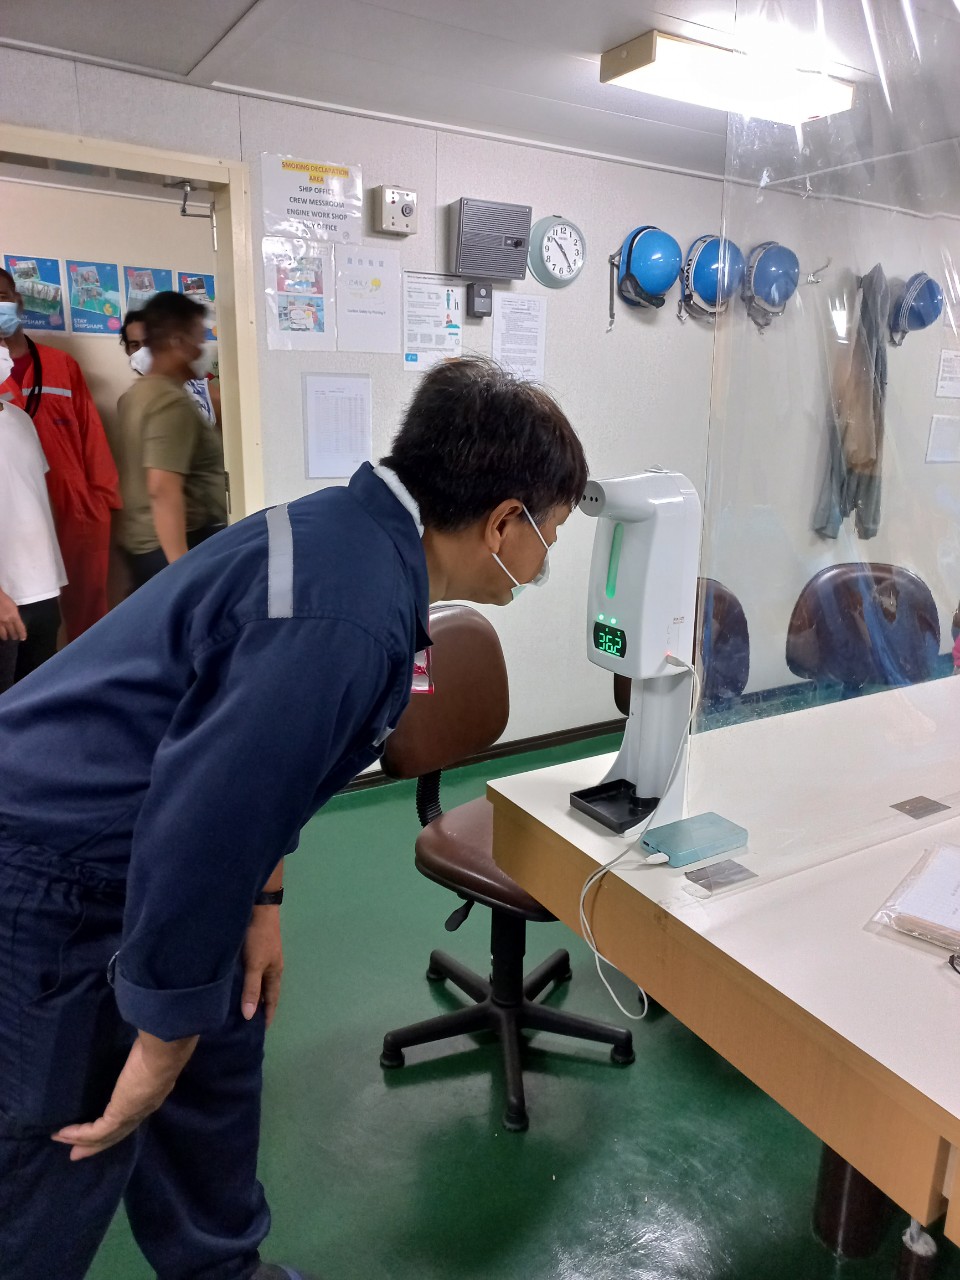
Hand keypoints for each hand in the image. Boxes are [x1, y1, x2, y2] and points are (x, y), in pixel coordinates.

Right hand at [0, 590, 25, 642]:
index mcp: (14, 616)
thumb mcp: (13, 607)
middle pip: (12, 632)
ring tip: (6, 638)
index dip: (22, 634)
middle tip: (15, 639)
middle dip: (14, 636)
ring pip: (3, 633)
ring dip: (5, 637)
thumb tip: (16, 622)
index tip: (23, 638)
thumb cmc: (4, 599)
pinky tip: (0, 635)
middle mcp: (7, 621)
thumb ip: (15, 615)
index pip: (20, 628)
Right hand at [52, 1031, 196, 1160]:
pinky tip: (64, 1132)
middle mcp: (142, 1110)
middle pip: (116, 1134)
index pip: (131, 1116)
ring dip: (82, 1141)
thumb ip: (141, 1056)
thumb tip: (135, 1046)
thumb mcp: (148, 1054)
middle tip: (76, 1152)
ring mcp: (131, 1115)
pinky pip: (96, 1131)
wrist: (166, 1051)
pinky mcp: (120, 1115)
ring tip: (61, 1140)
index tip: (99, 1130)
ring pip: (104, 1136)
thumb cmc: (158, 1045)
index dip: (115, 1125)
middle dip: (95, 1144)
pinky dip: (79, 1134)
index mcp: (151, 1095)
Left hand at [241, 905, 283, 1026]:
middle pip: (265, 992)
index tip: (260, 1031)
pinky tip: (233, 984)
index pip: (272, 1000)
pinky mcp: (251, 950)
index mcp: (275, 973)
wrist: (258, 907)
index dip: (267, 1015)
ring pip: (256, 981)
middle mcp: (269, 967)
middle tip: (247, 1023)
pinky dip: (243, 981)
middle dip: (258, 1007)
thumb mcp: (255, 964)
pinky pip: (248, 972)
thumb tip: (250, 1016)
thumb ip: (252, 989)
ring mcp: (261, 957)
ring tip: (238, 1007)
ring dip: (250, 994)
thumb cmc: (259, 937)